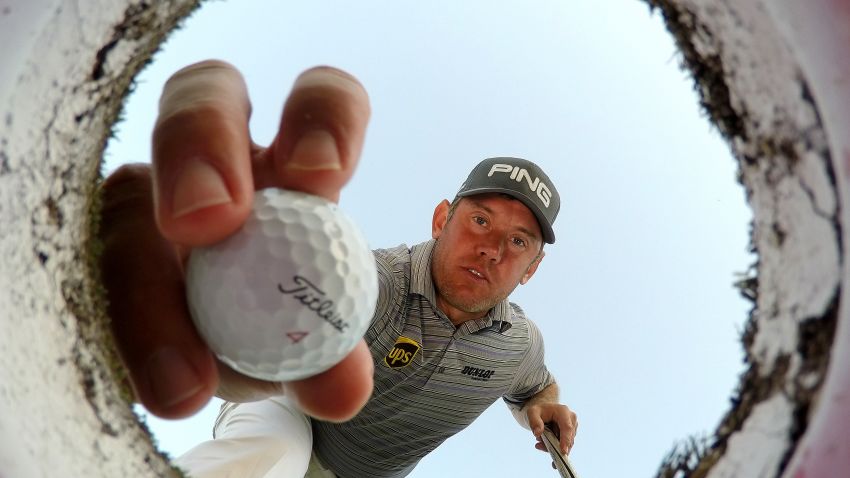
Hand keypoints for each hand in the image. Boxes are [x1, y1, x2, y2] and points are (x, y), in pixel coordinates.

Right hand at [99, 60, 372, 420]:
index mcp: (297, 163)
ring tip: (184, 385)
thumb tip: (346, 387)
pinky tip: (155, 391)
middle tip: (210, 224)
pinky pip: (90, 283)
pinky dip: (124, 341)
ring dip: (148, 293)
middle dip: (199, 143)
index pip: (320, 101)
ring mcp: (148, 202)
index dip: (322, 116)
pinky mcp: (98, 253)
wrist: (246, 363)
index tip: (323, 177)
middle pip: (199, 104)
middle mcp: (219, 164)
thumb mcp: (332, 340)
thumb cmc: (299, 332)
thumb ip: (345, 349)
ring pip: (122, 199)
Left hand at [527, 402, 577, 455]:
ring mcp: (573, 427)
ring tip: (539, 440)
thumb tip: (538, 433)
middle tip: (538, 445)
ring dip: (553, 446)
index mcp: (563, 411)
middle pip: (568, 438)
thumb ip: (534, 422)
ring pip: (566, 444)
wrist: (543, 410)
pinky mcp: (571, 434)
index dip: (566, 439)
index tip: (563, 451)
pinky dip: (554, 447)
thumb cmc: (538, 411)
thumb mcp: (532, 413)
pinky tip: (543, 443)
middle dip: (555, 445)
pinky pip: (564, 445)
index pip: (567, 427)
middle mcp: (571, 419)